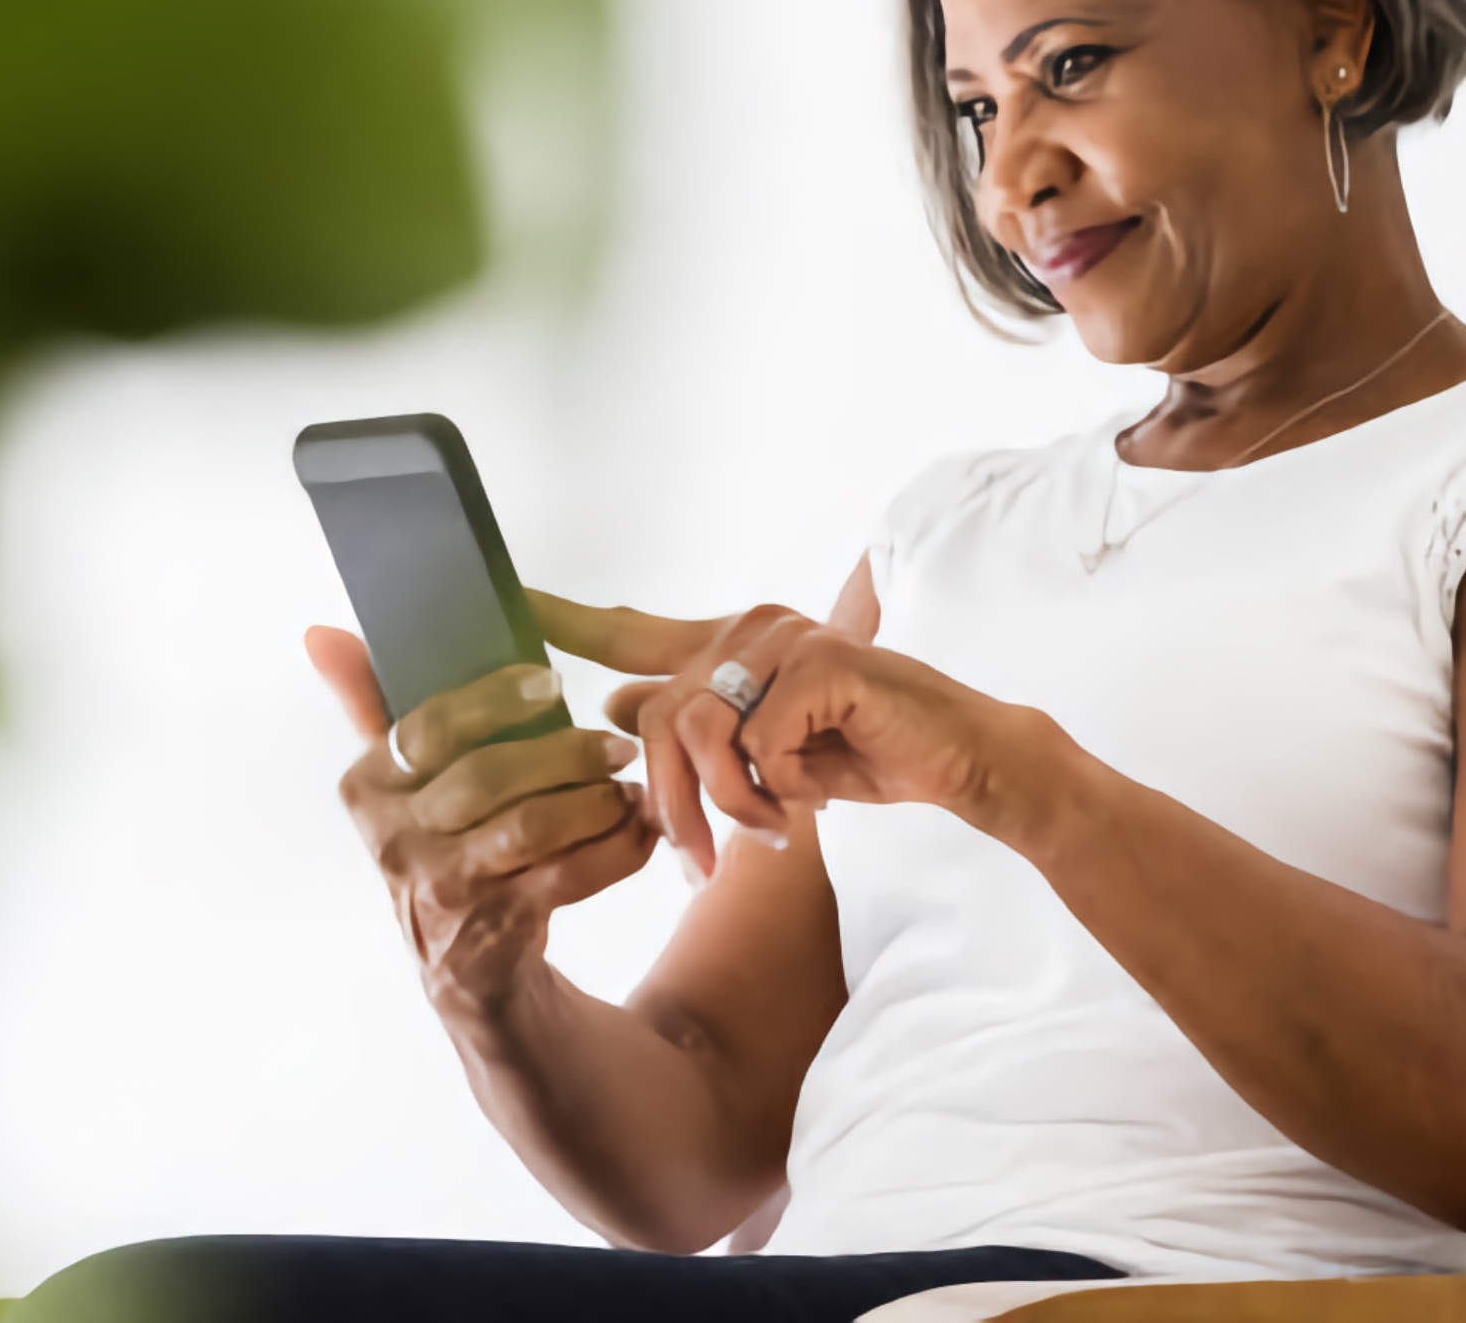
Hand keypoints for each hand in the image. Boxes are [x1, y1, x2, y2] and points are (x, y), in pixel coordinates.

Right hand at [311, 627, 656, 1001]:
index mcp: (369, 789)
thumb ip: (368, 705)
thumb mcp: (399, 784)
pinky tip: (640, 830)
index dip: (494, 698)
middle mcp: (396, 841)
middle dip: (563, 751)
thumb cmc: (440, 848)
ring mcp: (445, 889)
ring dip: (594, 800)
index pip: (429, 726)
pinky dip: (615, 848)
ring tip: (629, 787)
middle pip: (487, 775)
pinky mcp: (496, 927)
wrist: (464, 971)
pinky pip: (567, 876)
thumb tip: (321, 634)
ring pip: (529, 826)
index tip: (550, 680)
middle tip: (616, 744)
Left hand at [528, 593, 1048, 877]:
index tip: (507, 600)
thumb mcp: (765, 751)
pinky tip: (812, 796)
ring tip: (767, 830)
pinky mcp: (821, 664)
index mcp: (732, 642)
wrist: (957, 757)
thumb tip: (610, 707)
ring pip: (702, 733)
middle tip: (697, 866)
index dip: (566, 619)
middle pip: (658, 717)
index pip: (630, 629)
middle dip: (669, 804)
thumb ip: (696, 728)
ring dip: (728, 804)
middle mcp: (752, 627)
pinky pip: (760, 744)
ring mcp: (786, 639)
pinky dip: (781, 789)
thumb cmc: (863, 753)